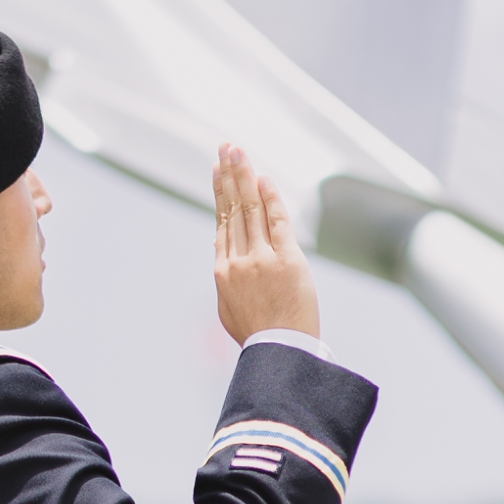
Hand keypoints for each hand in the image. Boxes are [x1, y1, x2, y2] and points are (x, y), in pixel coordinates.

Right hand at [212, 141, 318, 342]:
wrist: (279, 357)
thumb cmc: (258, 338)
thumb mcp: (230, 308)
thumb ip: (226, 277)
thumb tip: (219, 248)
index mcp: (223, 272)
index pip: (222, 223)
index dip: (219, 193)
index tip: (217, 170)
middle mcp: (238, 261)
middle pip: (233, 208)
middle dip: (228, 173)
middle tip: (226, 147)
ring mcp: (261, 259)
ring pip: (250, 208)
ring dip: (243, 175)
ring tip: (237, 150)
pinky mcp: (286, 260)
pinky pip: (277, 220)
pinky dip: (270, 197)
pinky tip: (263, 178)